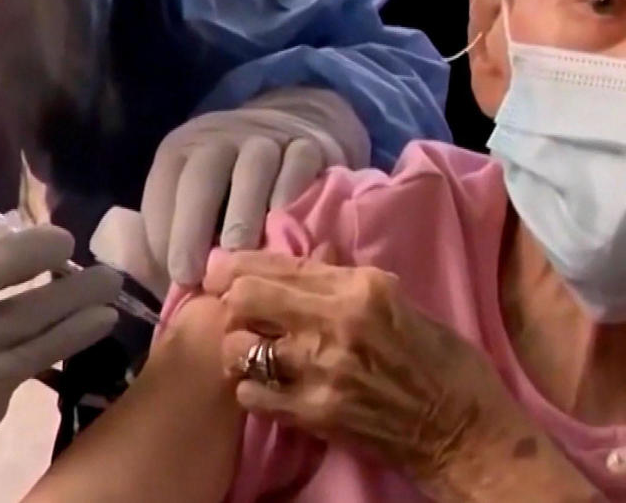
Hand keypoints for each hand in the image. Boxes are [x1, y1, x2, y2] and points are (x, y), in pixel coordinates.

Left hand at [141, 88, 368, 285]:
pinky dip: (292, 192)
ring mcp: (266, 138)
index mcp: (182, 151)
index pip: (164, 186)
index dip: (163, 231)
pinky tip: (287, 224)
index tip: (175, 276)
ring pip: (253, 166)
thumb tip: (159, 282)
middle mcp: (220, 139)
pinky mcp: (307, 144)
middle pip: (202, 174)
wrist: (292, 130)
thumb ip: (169, 237)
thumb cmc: (231, 190)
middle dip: (193, 226)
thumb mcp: (191, 201)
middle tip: (197, 274)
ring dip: (245, 211)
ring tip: (241, 252)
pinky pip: (299, 163)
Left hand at [206, 252, 527, 490]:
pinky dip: (251, 389)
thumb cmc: (439, 361)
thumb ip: (342, 280)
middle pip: (245, 297)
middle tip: (232, 310)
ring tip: (252, 351)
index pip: (280, 264)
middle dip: (231, 300)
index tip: (222, 270)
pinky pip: (251, 394)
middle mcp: (336, 321)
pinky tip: (266, 387)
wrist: (464, 432)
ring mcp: (321, 370)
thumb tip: (304, 254)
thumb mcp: (397, 301)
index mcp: (360, 286)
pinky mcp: (314, 413)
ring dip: (239, 347)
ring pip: (239, 347)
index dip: (239, 264)